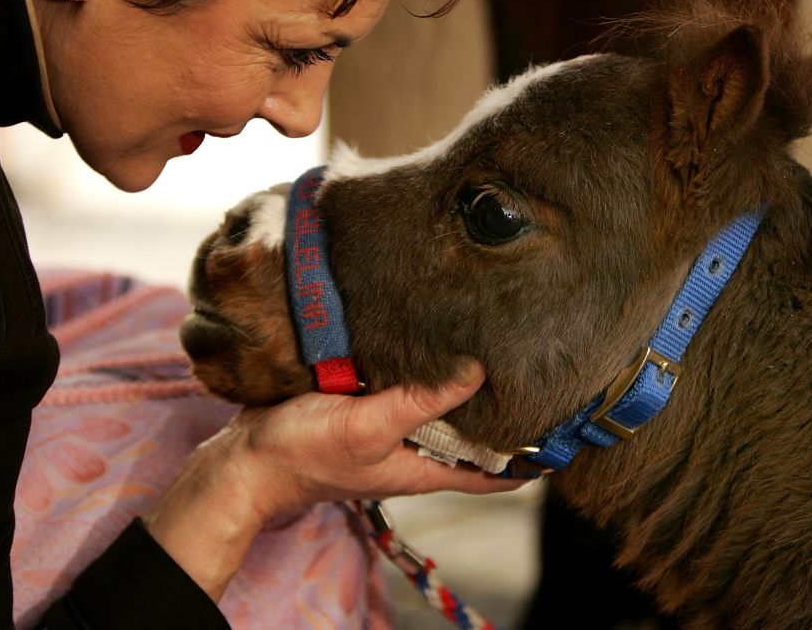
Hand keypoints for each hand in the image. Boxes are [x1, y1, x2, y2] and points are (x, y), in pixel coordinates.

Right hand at [143, 360, 523, 600]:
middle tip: (536, 373)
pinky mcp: (364, 404)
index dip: (528, 461)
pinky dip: (422, 371)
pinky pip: (404, 388)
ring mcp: (388, 428)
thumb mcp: (371, 426)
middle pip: (469, 436)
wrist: (247, 455)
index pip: (492, 474)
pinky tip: (434, 337)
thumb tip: (479, 372)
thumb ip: (423, 401)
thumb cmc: (307, 452)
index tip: (563, 437)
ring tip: (498, 347)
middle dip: (501, 413)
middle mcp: (412, 449)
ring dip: (462, 387)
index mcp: (423, 467)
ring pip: (438, 409)